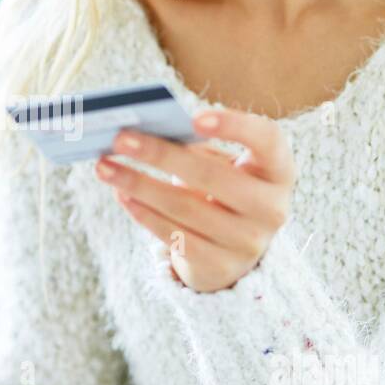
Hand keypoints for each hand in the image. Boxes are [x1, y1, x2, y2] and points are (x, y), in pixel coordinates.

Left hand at [94, 107, 295, 292]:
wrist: (236, 249)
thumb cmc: (225, 189)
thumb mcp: (224, 165)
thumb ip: (196, 147)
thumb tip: (144, 133)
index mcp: (278, 171)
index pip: (268, 141)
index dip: (235, 127)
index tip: (194, 117)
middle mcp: (271, 208)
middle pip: (213, 177)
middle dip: (161, 155)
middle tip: (120, 138)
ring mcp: (248, 242)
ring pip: (186, 208)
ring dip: (139, 184)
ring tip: (105, 166)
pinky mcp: (220, 266)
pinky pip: (176, 236)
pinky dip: (144, 213)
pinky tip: (123, 195)